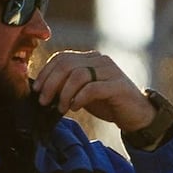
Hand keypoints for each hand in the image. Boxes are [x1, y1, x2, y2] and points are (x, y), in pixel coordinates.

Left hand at [34, 49, 154, 129]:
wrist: (136, 115)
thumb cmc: (108, 103)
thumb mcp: (83, 92)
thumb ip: (67, 85)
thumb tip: (42, 89)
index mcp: (90, 59)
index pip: (61, 57)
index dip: (46, 72)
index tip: (36, 89)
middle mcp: (100, 61)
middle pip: (67, 64)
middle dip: (51, 83)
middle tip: (44, 101)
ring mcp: (111, 71)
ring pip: (78, 75)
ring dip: (64, 93)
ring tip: (61, 107)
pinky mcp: (118, 85)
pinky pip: (92, 88)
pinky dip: (79, 98)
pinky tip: (75, 107)